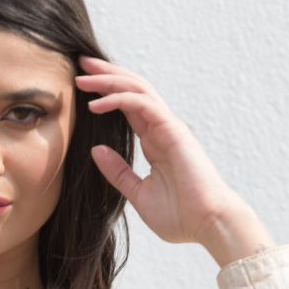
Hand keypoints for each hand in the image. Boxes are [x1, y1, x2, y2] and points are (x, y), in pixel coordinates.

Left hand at [76, 56, 243, 246]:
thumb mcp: (138, 193)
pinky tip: (96, 104)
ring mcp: (169, 127)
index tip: (82, 85)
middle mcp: (162, 128)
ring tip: (83, 76)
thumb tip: (95, 150)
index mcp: (155, 141)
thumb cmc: (180, 216)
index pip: (128, 105)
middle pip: (132, 89)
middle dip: (106, 74)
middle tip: (80, 63)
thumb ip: (118, 172)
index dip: (106, 91)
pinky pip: (143, 104)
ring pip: (137, 89)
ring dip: (109, 80)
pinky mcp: (174, 131)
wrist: (208, 225)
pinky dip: (118, 100)